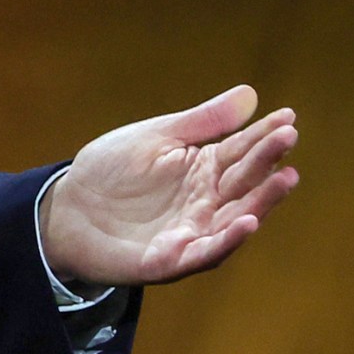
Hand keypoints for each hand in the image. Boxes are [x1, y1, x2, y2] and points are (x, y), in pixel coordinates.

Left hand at [40, 84, 298, 287]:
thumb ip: (202, 122)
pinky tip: (248, 223)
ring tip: (285, 178)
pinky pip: (206, 252)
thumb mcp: (156, 138)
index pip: (242, 150)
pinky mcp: (171, 259)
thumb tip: (250, 95)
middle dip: (267, 160)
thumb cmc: (111, 171)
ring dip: (262, 201)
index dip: (265, 135)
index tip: (289, 117)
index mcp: (204, 169)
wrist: (65, 208)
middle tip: (289, 137)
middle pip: (244, 181)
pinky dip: (228, 240)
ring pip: (236, 218)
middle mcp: (206, 202)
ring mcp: (192, 231)